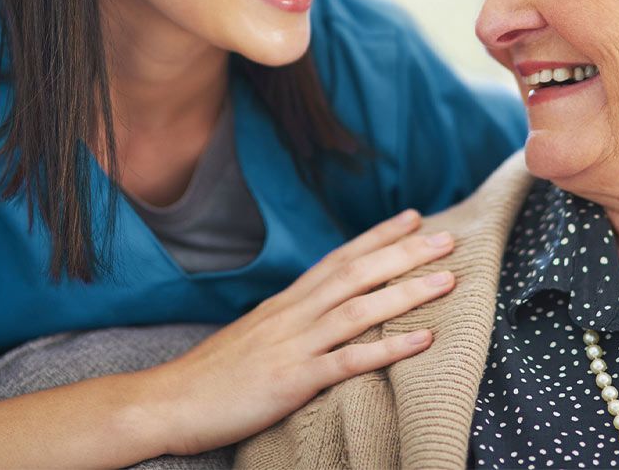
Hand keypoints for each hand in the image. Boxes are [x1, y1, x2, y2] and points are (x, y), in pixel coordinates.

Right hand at [144, 209, 454, 455]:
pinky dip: (389, 349)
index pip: (341, 256)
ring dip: (407, 292)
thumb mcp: (258, 331)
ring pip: (360, 309)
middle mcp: (294, 314)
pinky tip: (423, 341)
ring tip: (448, 281)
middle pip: (358, 273)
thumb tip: (327, 307)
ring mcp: (294, 345)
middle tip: (450, 237)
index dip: (380, 235)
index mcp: (287, 301)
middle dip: (406, 253)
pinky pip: (349, 362)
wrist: (168, 401)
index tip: (415, 217)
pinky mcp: (292, 380)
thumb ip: (294, 317)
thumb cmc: (215, 372)